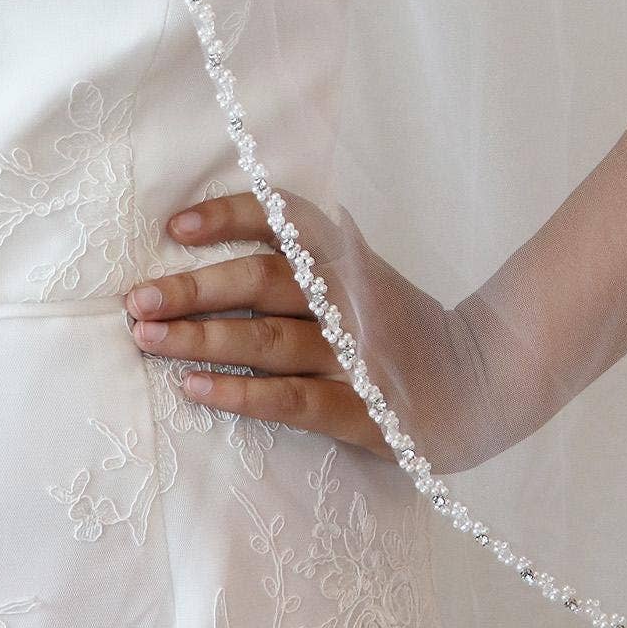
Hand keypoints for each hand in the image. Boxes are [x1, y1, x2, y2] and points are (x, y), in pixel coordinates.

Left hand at [123, 189, 498, 472]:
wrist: (489, 380)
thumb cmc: (406, 328)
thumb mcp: (367, 277)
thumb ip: (314, 255)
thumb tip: (232, 230)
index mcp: (349, 260)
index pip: (285, 222)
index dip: (229, 217)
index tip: (175, 227)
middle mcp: (349, 299)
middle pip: (263, 280)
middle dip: (193, 288)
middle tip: (137, 299)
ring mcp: (355, 355)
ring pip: (267, 340)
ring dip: (201, 337)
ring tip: (146, 338)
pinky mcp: (361, 410)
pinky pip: (291, 399)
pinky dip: (239, 393)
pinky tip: (195, 388)